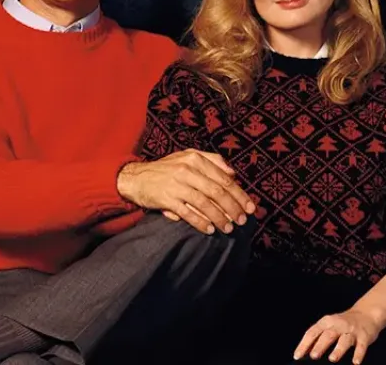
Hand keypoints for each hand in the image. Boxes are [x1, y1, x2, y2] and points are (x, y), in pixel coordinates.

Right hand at [116, 150, 255, 234]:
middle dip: (233, 208)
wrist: (135, 178)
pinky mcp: (166, 199)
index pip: (223, 178)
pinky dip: (200, 222)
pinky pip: (188, 213)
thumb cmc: (165, 169)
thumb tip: (233, 173)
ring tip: (229, 228)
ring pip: (204, 203)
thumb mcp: (187, 157)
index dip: (239, 194)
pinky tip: (210, 229)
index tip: (250, 207)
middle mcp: (186, 170)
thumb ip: (211, 160)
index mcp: (195, 158)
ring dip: (219, 217)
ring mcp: (176, 184)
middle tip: (242, 220)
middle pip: (217, 191)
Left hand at [294, 308, 381, 362]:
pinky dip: (359, 354)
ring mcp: (351, 330)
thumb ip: (318, 336)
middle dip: (320, 346)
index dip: (304, 344)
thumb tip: (304, 351)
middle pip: (328, 335)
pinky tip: (355, 362)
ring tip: (332, 359)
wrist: (366, 314)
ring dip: (338, 349)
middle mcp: (338, 325)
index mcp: (326, 322)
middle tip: (313, 356)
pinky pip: (361, 346)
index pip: (312, 332)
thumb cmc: (344, 323)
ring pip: (344, 340)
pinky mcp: (364, 336)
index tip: (297, 356)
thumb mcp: (329, 325)